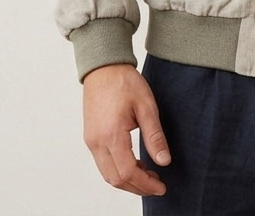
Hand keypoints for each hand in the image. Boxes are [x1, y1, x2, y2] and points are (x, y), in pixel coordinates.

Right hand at [83, 62, 170, 195]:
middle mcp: (96, 142)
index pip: (127, 173)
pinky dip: (118, 170)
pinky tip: (134, 163)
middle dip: (137, 187)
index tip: (161, 187)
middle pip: (115, 179)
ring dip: (127, 180)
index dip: (145, 184)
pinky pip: (103, 163)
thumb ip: (154, 136)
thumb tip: (164, 161)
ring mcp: (91, 141)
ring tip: (148, 175)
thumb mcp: (146, 106)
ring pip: (107, 174)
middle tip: (157, 185)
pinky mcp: (90, 137)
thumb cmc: (124, 82)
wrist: (103, 67)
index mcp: (111, 135)